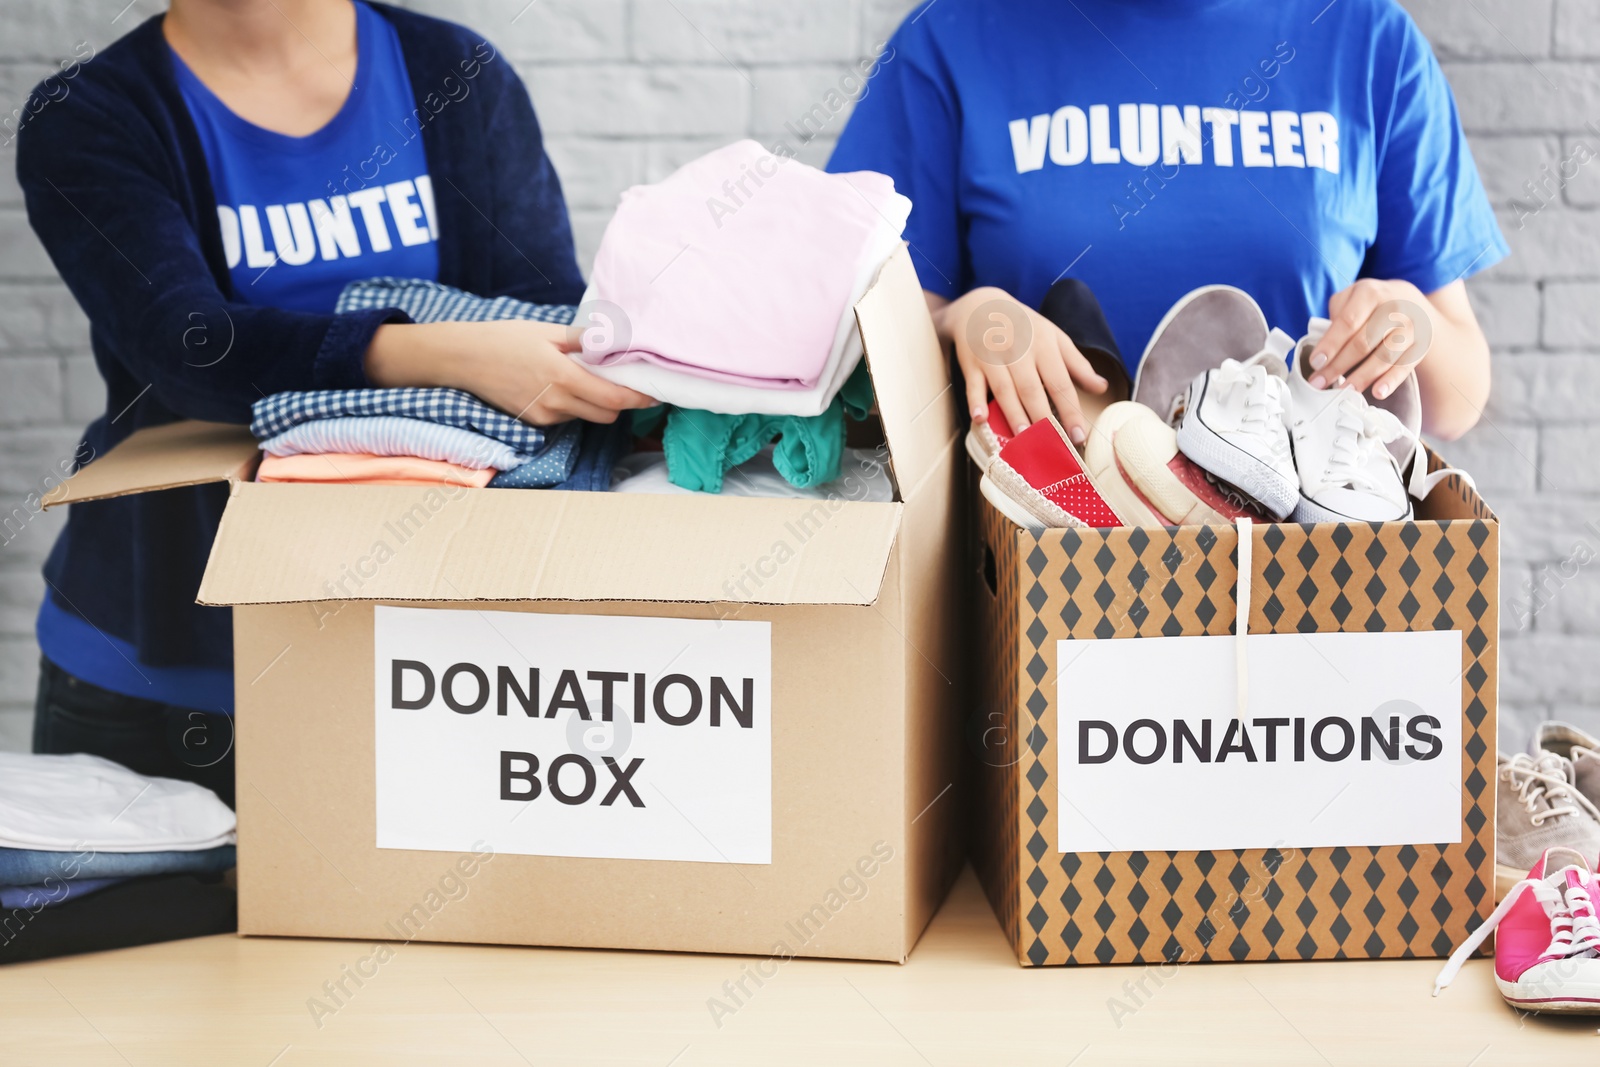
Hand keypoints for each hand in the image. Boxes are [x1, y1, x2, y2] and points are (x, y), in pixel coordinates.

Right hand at [366, 320, 655, 424]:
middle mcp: (556, 403)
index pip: (614, 399)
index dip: (638, 399)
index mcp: (563, 378)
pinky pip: (566, 417)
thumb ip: (583, 340)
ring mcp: (544, 417)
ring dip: (595, 403)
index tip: (654, 394)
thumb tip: (613, 340)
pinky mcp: (534, 422)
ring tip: (585, 378)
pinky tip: (561, 385)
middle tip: (623, 382)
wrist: (462, 359)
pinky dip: (573, 405)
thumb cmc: (504, 339)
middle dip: (619, 402)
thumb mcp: (546, 332)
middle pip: (606, 414)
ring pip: (586, 416)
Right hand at [930, 287, 1106, 444]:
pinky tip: (980, 418)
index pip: (1060, 382)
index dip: (1070, 409)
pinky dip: (975, 401)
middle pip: (1032, 388)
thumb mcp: (1054, 337)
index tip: (1079, 435)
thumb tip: (1102, 387)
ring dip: (1013, 413)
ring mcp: (993, 357)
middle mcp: (1019, 350)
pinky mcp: (971, 363)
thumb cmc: (1024, 327)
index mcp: (1044, 344)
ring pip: (1004, 388)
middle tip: (1052, 444)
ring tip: (1023, 438)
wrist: (981, 306)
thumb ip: (1077, 364)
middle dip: (1043, 417)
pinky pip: (973, 384)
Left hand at [1308, 278, 1435, 400]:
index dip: (1331, 344)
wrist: (1410, 301)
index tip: (1315, 363)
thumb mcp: (1351, 296)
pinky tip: (1377, 392)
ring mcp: (1411, 327)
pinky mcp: (1422, 344)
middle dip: (1338, 366)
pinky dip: (1391, 381)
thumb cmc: (1372, 303)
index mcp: (1370, 294)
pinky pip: (1406, 366)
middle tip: (1319, 383)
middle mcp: (1394, 308)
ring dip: (1362, 377)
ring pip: (1384, 356)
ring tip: (1344, 390)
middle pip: (1363, 342)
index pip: (1348, 322)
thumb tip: (1324, 346)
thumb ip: (1336, 315)